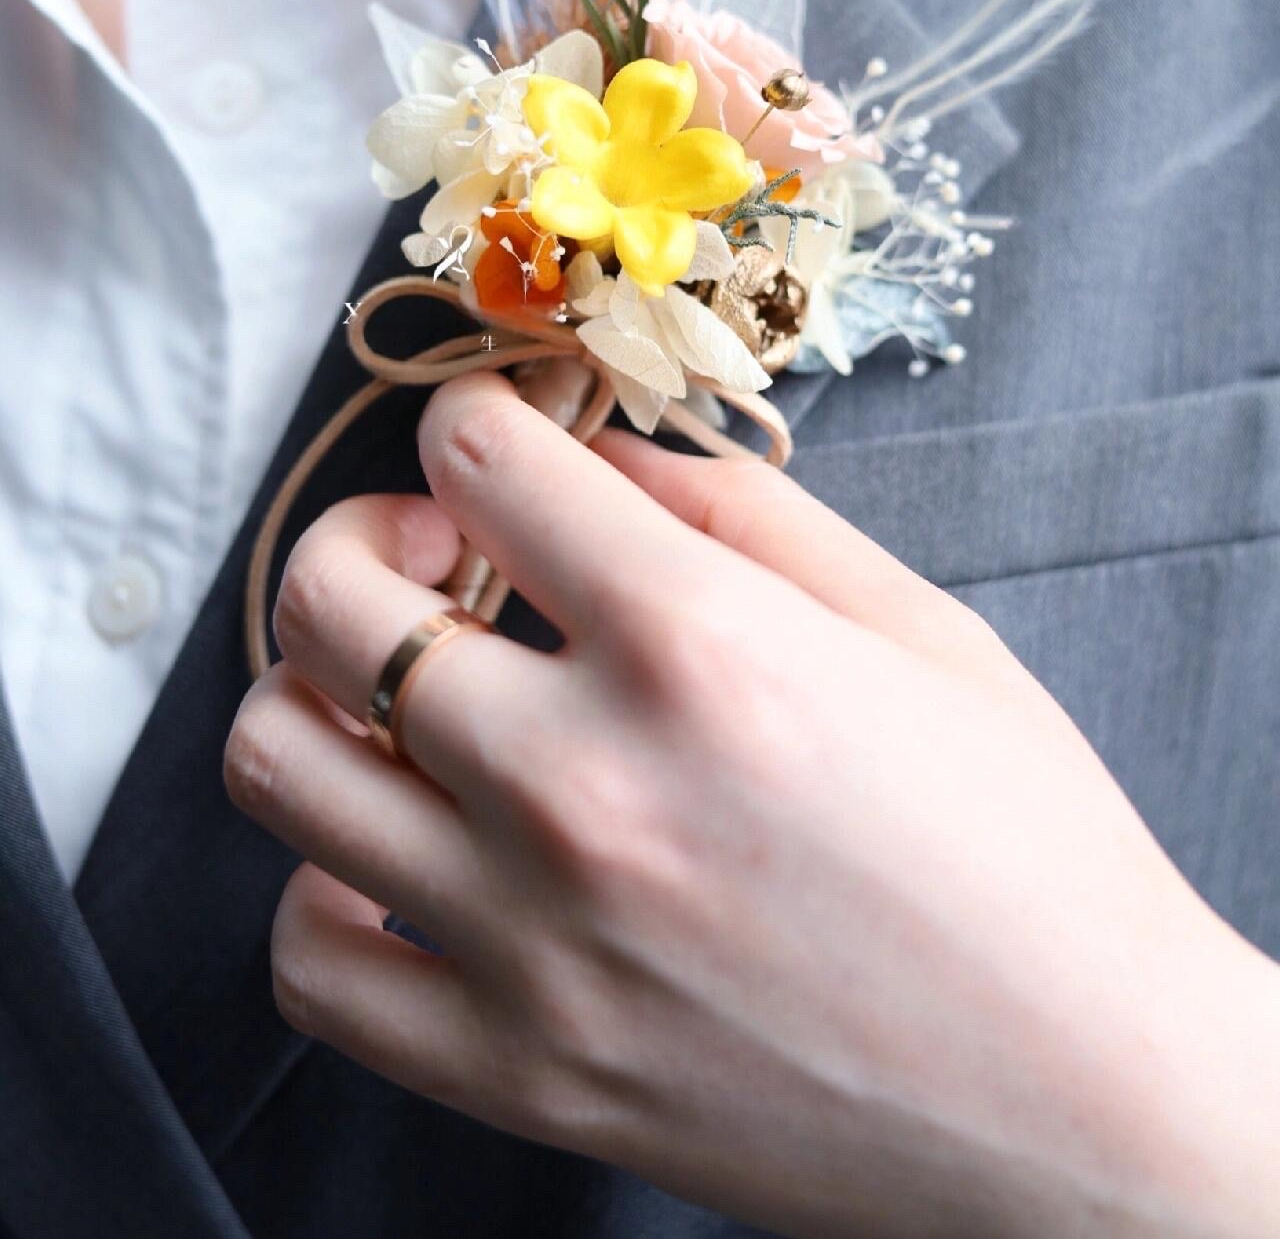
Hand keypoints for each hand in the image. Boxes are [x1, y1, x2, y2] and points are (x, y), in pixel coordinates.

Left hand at [225, 372, 1279, 1238]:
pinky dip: (326, 886)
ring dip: (316, 691)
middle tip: (439, 558)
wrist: (1084, 1106)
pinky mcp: (516, 1075)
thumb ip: (737, 510)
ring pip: (278, 762)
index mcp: (700, 646)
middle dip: (366, 534)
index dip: (474, 422)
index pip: (476, 460)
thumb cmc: (1026, 852)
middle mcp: (586, 786)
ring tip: (405, 698)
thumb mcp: (914, 626)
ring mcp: (531, 945)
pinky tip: (407, 856)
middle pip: (328, 596)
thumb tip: (597, 457)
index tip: (499, 455)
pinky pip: (310, 962)